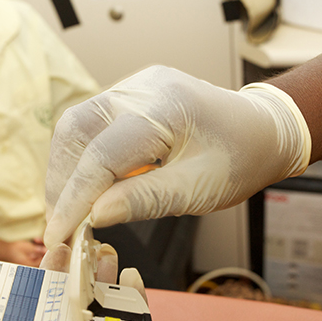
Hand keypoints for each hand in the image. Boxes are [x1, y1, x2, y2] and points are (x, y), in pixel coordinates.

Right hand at [43, 65, 310, 245]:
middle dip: (60, 180)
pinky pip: (91, 123)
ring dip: (66, 168)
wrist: (263, 129)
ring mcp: (134, 85)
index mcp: (167, 107)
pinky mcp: (130, 94)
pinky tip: (85, 186)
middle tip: (58, 223)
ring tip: (67, 209)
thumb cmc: (240, 159)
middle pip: (76, 128)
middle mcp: (143, 87)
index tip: (60, 234)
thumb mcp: (199, 189)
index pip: (102, 154)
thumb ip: (145, 200)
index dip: (75, 198)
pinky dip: (81, 157)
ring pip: (77, 123)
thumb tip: (95, 216)